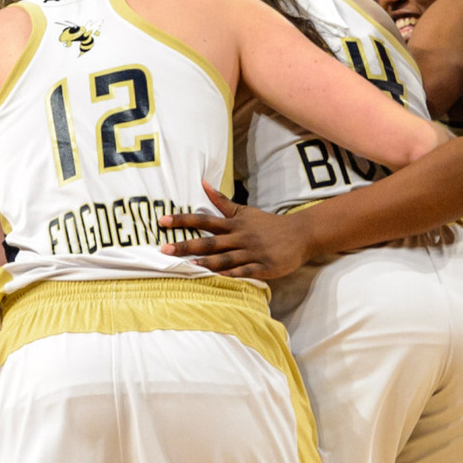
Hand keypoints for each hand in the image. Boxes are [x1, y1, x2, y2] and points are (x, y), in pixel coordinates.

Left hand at [159, 184, 315, 280]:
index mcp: (234, 224)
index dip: (182, 220)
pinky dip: (231, 275)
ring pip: (225, 259)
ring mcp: (251, 253)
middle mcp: (240, 238)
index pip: (203, 220)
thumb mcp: (244, 211)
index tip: (162, 221)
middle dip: (186, 245)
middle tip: (164, 249)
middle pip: (209, 242)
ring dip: (206, 262)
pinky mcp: (263, 267)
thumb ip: (221, 201)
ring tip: (187, 266)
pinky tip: (218, 278)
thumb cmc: (268, 224)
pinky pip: (245, 272)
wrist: (300, 234)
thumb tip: (202, 183)